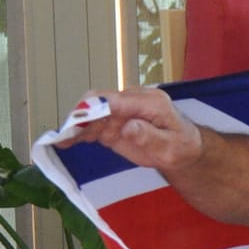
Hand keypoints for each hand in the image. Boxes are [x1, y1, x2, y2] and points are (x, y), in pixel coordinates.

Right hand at [58, 86, 205, 173]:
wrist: (184, 148)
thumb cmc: (182, 147)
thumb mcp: (172, 147)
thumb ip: (151, 137)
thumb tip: (128, 127)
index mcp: (151, 102)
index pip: (117, 100)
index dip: (95, 109)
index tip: (77, 120)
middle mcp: (133, 100)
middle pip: (99, 101)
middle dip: (81, 116)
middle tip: (68, 135)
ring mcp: (121, 109)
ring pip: (91, 112)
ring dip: (77, 126)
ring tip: (64, 142)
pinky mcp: (113, 121)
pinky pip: (92, 123)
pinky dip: (79, 132)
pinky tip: (66, 142)